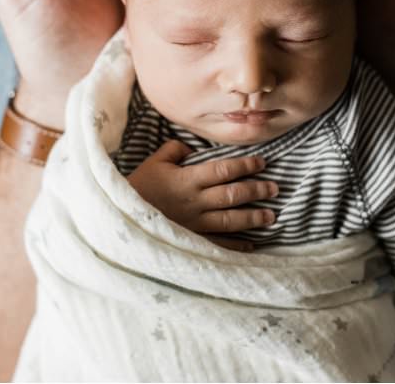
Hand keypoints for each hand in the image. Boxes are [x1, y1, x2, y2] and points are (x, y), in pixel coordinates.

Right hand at [127, 140, 277, 251]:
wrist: (119, 218)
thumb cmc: (138, 187)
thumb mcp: (154, 161)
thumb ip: (176, 149)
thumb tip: (195, 148)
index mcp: (187, 180)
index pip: (223, 170)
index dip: (245, 165)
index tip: (262, 162)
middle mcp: (194, 202)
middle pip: (232, 195)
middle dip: (256, 190)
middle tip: (275, 188)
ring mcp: (194, 224)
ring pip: (230, 221)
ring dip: (253, 218)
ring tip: (271, 216)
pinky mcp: (191, 240)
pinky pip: (218, 244)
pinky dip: (237, 245)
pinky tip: (252, 244)